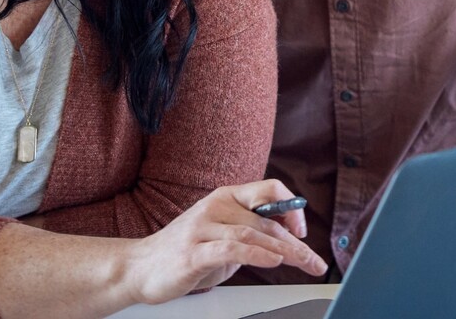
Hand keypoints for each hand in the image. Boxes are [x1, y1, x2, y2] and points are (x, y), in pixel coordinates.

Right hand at [124, 180, 326, 304]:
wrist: (140, 267)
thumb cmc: (186, 252)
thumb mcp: (224, 236)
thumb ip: (251, 231)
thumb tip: (290, 236)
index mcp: (225, 197)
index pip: (269, 189)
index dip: (291, 206)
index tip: (302, 230)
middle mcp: (215, 206)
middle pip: (267, 219)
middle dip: (296, 243)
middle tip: (314, 261)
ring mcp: (202, 227)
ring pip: (254, 233)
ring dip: (284, 251)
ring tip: (302, 264)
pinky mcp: (193, 251)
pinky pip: (232, 249)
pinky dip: (257, 254)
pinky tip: (273, 262)